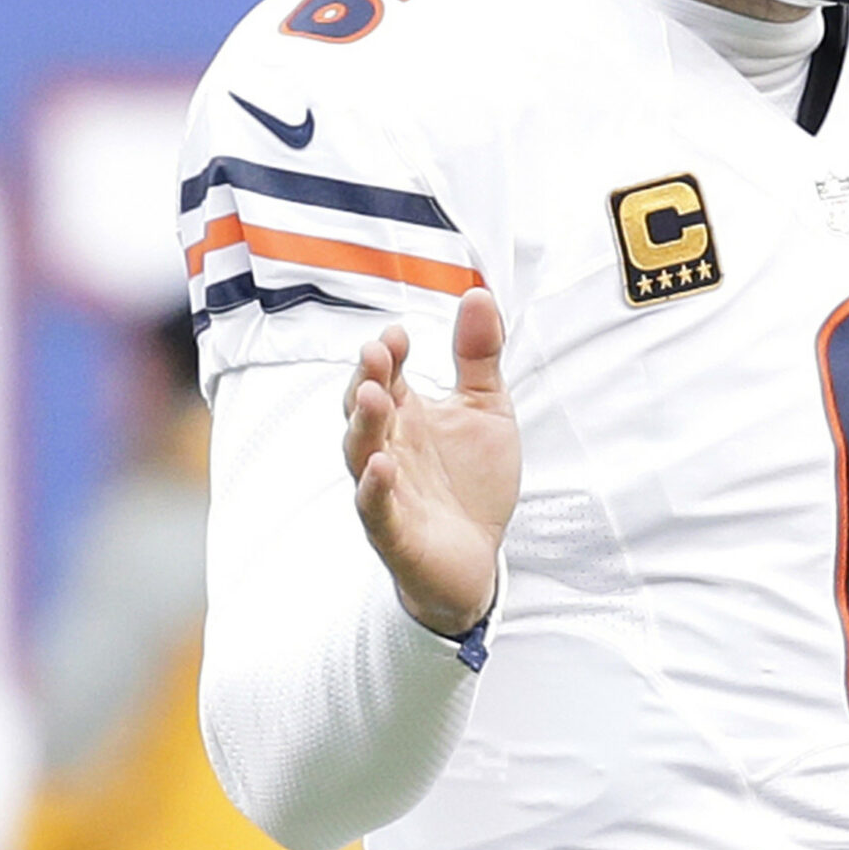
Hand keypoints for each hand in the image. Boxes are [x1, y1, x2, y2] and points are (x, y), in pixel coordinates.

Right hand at [342, 287, 520, 637]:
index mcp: (406, 414)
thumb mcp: (486, 408)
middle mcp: (388, 446)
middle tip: (377, 353)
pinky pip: (375, 508)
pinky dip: (374, 488)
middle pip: (364, 408)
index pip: (387, 376)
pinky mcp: (394, 531)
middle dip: (368, 379)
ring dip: (365, 424)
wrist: (478, 556)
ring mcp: (386, 488)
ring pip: (362, 453)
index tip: (399, 334)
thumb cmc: (472, 480)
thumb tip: (478, 293)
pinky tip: (381, 466)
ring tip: (374, 395)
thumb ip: (479, 355)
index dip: (388, 354)